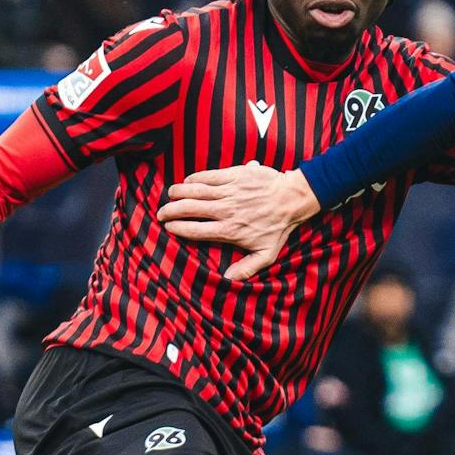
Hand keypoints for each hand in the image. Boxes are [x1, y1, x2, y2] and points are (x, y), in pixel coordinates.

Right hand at [159, 162, 319, 281]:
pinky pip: (207, 176)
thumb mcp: (267, 254)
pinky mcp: (234, 175)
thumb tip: (229, 279)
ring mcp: (229, 192)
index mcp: (230, 230)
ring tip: (170, 196)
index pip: (195, 230)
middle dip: (170, 211)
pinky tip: (187, 182)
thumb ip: (247, 268)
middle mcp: (226, 211)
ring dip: (177, 193)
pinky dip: (193, 179)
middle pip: (189, 209)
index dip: (178, 228)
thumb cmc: (279, 227)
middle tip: (162, 213)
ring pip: (194, 191)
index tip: (169, 228)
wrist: (292, 198)